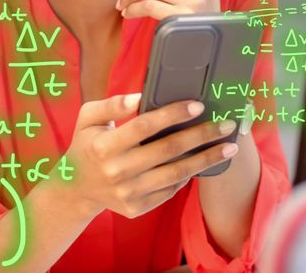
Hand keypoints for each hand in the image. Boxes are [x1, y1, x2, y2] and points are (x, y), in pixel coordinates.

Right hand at [64, 93, 238, 218]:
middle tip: (226, 125)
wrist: (76, 189)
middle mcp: (117, 171)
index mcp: (104, 146)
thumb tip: (139, 97)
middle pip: (168, 150)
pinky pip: (171, 189)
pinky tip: (205, 162)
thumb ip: (112, 105)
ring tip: (229, 147)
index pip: (145, 126)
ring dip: (207, 159)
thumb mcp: (88, 119)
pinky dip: (189, 176)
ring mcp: (128, 193)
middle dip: (202, 135)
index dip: (173, 114)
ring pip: (177, 174)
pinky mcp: (137, 208)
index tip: (198, 105)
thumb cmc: (87, 145)